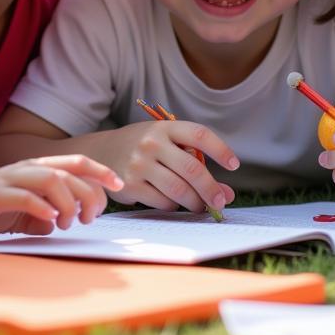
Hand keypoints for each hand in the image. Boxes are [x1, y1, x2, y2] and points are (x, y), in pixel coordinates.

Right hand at [0, 155, 123, 239]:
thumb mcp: (28, 215)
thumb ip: (49, 213)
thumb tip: (67, 219)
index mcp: (36, 169)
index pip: (75, 162)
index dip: (100, 170)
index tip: (119, 185)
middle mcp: (24, 168)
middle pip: (67, 171)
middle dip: (88, 193)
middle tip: (91, 217)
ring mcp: (7, 179)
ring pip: (48, 177)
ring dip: (67, 200)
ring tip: (69, 221)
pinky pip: (21, 195)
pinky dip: (40, 206)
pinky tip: (50, 220)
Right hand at [94, 121, 237, 215]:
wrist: (101, 152)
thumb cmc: (143, 148)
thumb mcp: (166, 144)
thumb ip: (194, 162)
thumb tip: (228, 194)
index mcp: (164, 127)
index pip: (199, 134)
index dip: (220, 149)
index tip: (234, 165)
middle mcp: (151, 143)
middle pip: (192, 169)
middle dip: (212, 189)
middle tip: (221, 201)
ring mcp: (139, 164)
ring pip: (179, 189)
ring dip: (195, 202)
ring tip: (201, 206)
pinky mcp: (130, 185)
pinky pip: (162, 202)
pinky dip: (174, 206)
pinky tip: (175, 204)